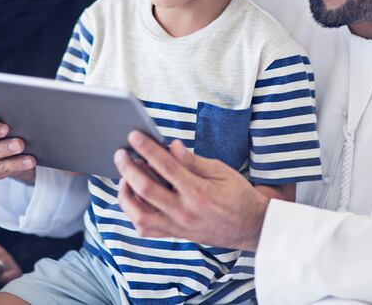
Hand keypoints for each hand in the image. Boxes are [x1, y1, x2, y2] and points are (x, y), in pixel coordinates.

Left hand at [114, 131, 269, 250]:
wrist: (251, 227)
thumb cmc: (238, 195)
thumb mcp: (221, 171)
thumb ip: (193, 161)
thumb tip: (172, 146)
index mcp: (199, 192)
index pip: (165, 166)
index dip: (147, 149)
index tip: (134, 137)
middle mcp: (185, 212)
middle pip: (145, 190)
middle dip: (128, 169)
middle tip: (120, 154)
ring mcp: (178, 226)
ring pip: (139, 215)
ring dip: (126, 195)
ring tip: (124, 178)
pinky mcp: (176, 235)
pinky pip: (147, 229)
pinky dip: (134, 213)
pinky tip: (133, 198)